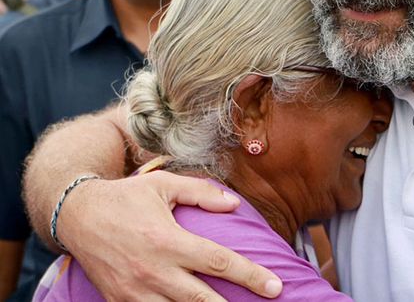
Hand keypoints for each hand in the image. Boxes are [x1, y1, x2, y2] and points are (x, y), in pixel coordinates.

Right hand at [57, 171, 282, 300]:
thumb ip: (202, 192)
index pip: (219, 262)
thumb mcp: (164, 185)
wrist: (77, 215)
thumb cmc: (126, 197)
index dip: (250, 276)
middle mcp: (153, 271)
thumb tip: (235, 204)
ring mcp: (135, 292)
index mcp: (168, 240)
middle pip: (202, 300)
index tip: (275, 286)